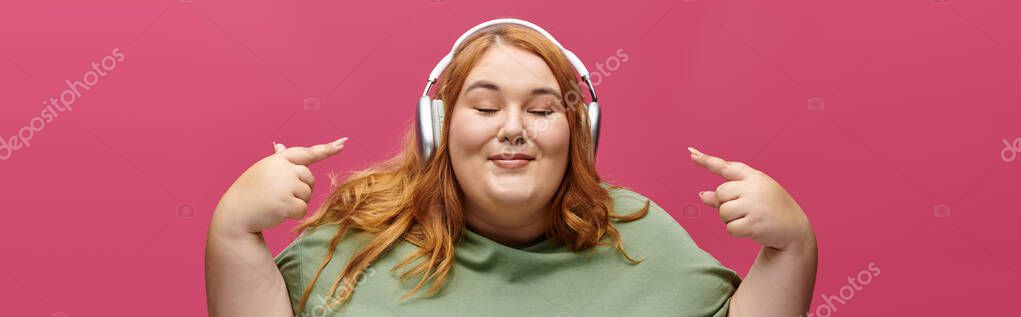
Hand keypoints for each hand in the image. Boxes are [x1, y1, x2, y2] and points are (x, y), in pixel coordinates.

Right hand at [211, 137, 347, 236]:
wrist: (234, 214)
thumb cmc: (249, 192)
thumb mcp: (262, 171)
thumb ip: (277, 160)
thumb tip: (280, 145)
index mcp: (278, 160)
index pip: (307, 153)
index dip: (327, 149)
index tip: (343, 142)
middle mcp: (283, 168)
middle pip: (310, 179)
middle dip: (301, 189)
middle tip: (280, 195)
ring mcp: (285, 184)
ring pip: (307, 195)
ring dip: (296, 202)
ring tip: (275, 203)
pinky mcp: (286, 202)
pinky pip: (303, 209)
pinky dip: (294, 214)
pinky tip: (277, 212)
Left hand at [688, 147, 812, 250]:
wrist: (794, 229)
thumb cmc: (769, 208)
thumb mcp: (751, 196)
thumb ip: (727, 195)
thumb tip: (701, 195)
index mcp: (753, 177)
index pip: (727, 167)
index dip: (707, 161)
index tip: (691, 154)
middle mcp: (753, 187)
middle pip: (720, 194)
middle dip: (724, 204)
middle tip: (742, 210)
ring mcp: (754, 205)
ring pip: (722, 212)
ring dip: (729, 220)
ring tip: (747, 218)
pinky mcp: (754, 223)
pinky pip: (730, 228)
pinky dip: (736, 231)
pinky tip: (750, 229)